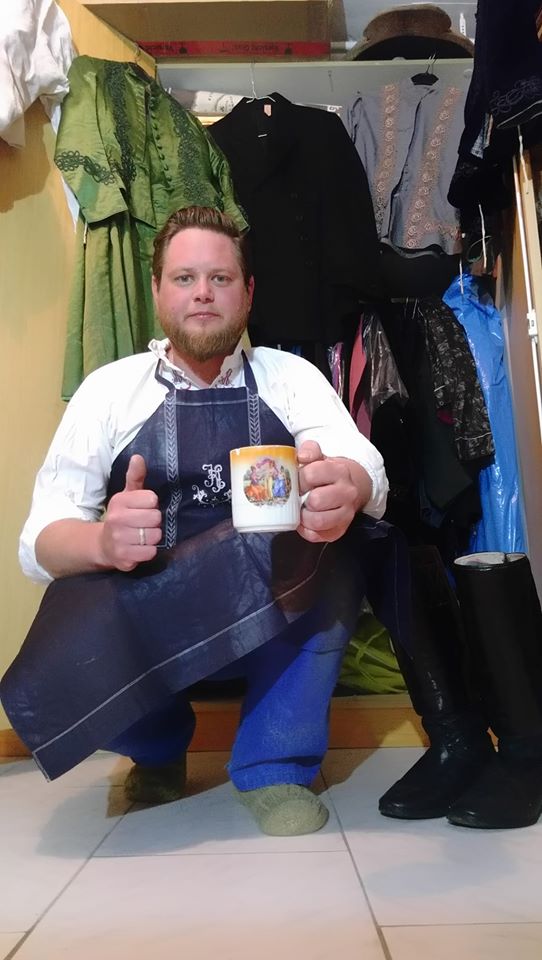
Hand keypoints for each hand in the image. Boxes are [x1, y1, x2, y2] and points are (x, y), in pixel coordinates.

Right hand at [99, 455, 161, 570]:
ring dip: (153, 537)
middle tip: (145, 524)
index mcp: (119, 501)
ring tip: (143, 536)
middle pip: (155, 518)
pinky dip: (149, 551)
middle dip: (154, 522)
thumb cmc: (122, 516)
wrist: (104, 545)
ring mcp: (119, 540)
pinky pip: (150, 553)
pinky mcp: (123, 558)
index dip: (151, 505)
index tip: (144, 508)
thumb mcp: (127, 495)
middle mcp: (116, 520)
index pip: (151, 499)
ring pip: (154, 536)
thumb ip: (135, 476)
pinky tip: (140, 548)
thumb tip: (138, 457)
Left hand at [296, 441, 366, 543]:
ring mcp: (346, 513)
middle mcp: (347, 493)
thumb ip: (309, 450)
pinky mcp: (339, 530)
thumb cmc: (326, 474)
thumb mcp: (319, 457)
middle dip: (301, 499)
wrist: (348, 488)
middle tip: (299, 497)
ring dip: (304, 517)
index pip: (311, 474)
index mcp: (339, 471)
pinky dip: (306, 530)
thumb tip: (301, 456)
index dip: (299, 479)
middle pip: (316, 500)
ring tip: (301, 510)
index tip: (297, 481)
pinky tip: (305, 521)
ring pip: (317, 521)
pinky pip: (317, 536)